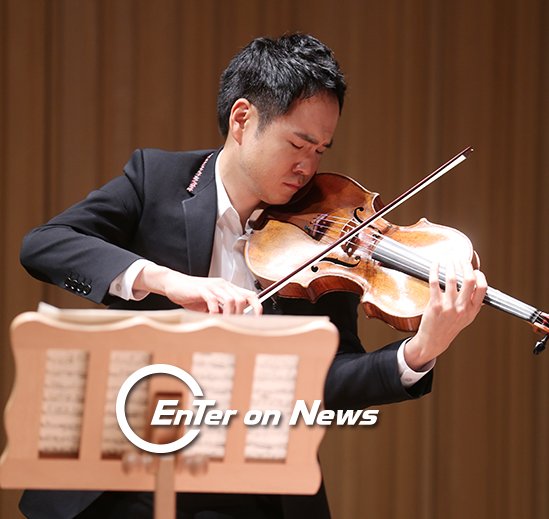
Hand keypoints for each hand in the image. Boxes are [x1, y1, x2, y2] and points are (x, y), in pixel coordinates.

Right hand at [134, 264, 262, 314]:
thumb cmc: (192, 295)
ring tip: (223, 322)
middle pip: (242, 298)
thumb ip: (221, 311)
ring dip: (229, 313)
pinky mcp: (201, 289)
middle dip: (240, 313)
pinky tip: (211, 316)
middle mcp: (223, 285)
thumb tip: (232, 324)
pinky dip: (214, 310)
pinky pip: (213, 299)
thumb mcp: (210, 305)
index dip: (256, 306)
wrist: (173, 284)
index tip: (258, 318)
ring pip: (231, 299)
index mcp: (227, 288)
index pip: (249, 294)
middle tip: (233, 323)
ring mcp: (213, 286)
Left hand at [404, 259, 486, 369]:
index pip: (482, 288)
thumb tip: (480, 288)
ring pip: (452, 279)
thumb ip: (474, 303)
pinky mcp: (435, 304)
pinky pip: (435, 282)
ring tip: (448, 259)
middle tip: (460, 259)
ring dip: (450, 265)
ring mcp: (448, 306)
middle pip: (469, 280)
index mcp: (473, 310)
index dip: (480, 275)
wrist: (434, 340)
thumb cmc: (450, 326)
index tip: (474, 269)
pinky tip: (435, 264)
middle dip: (465, 265)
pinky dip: (435, 270)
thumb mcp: (467, 317)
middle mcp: (462, 308)